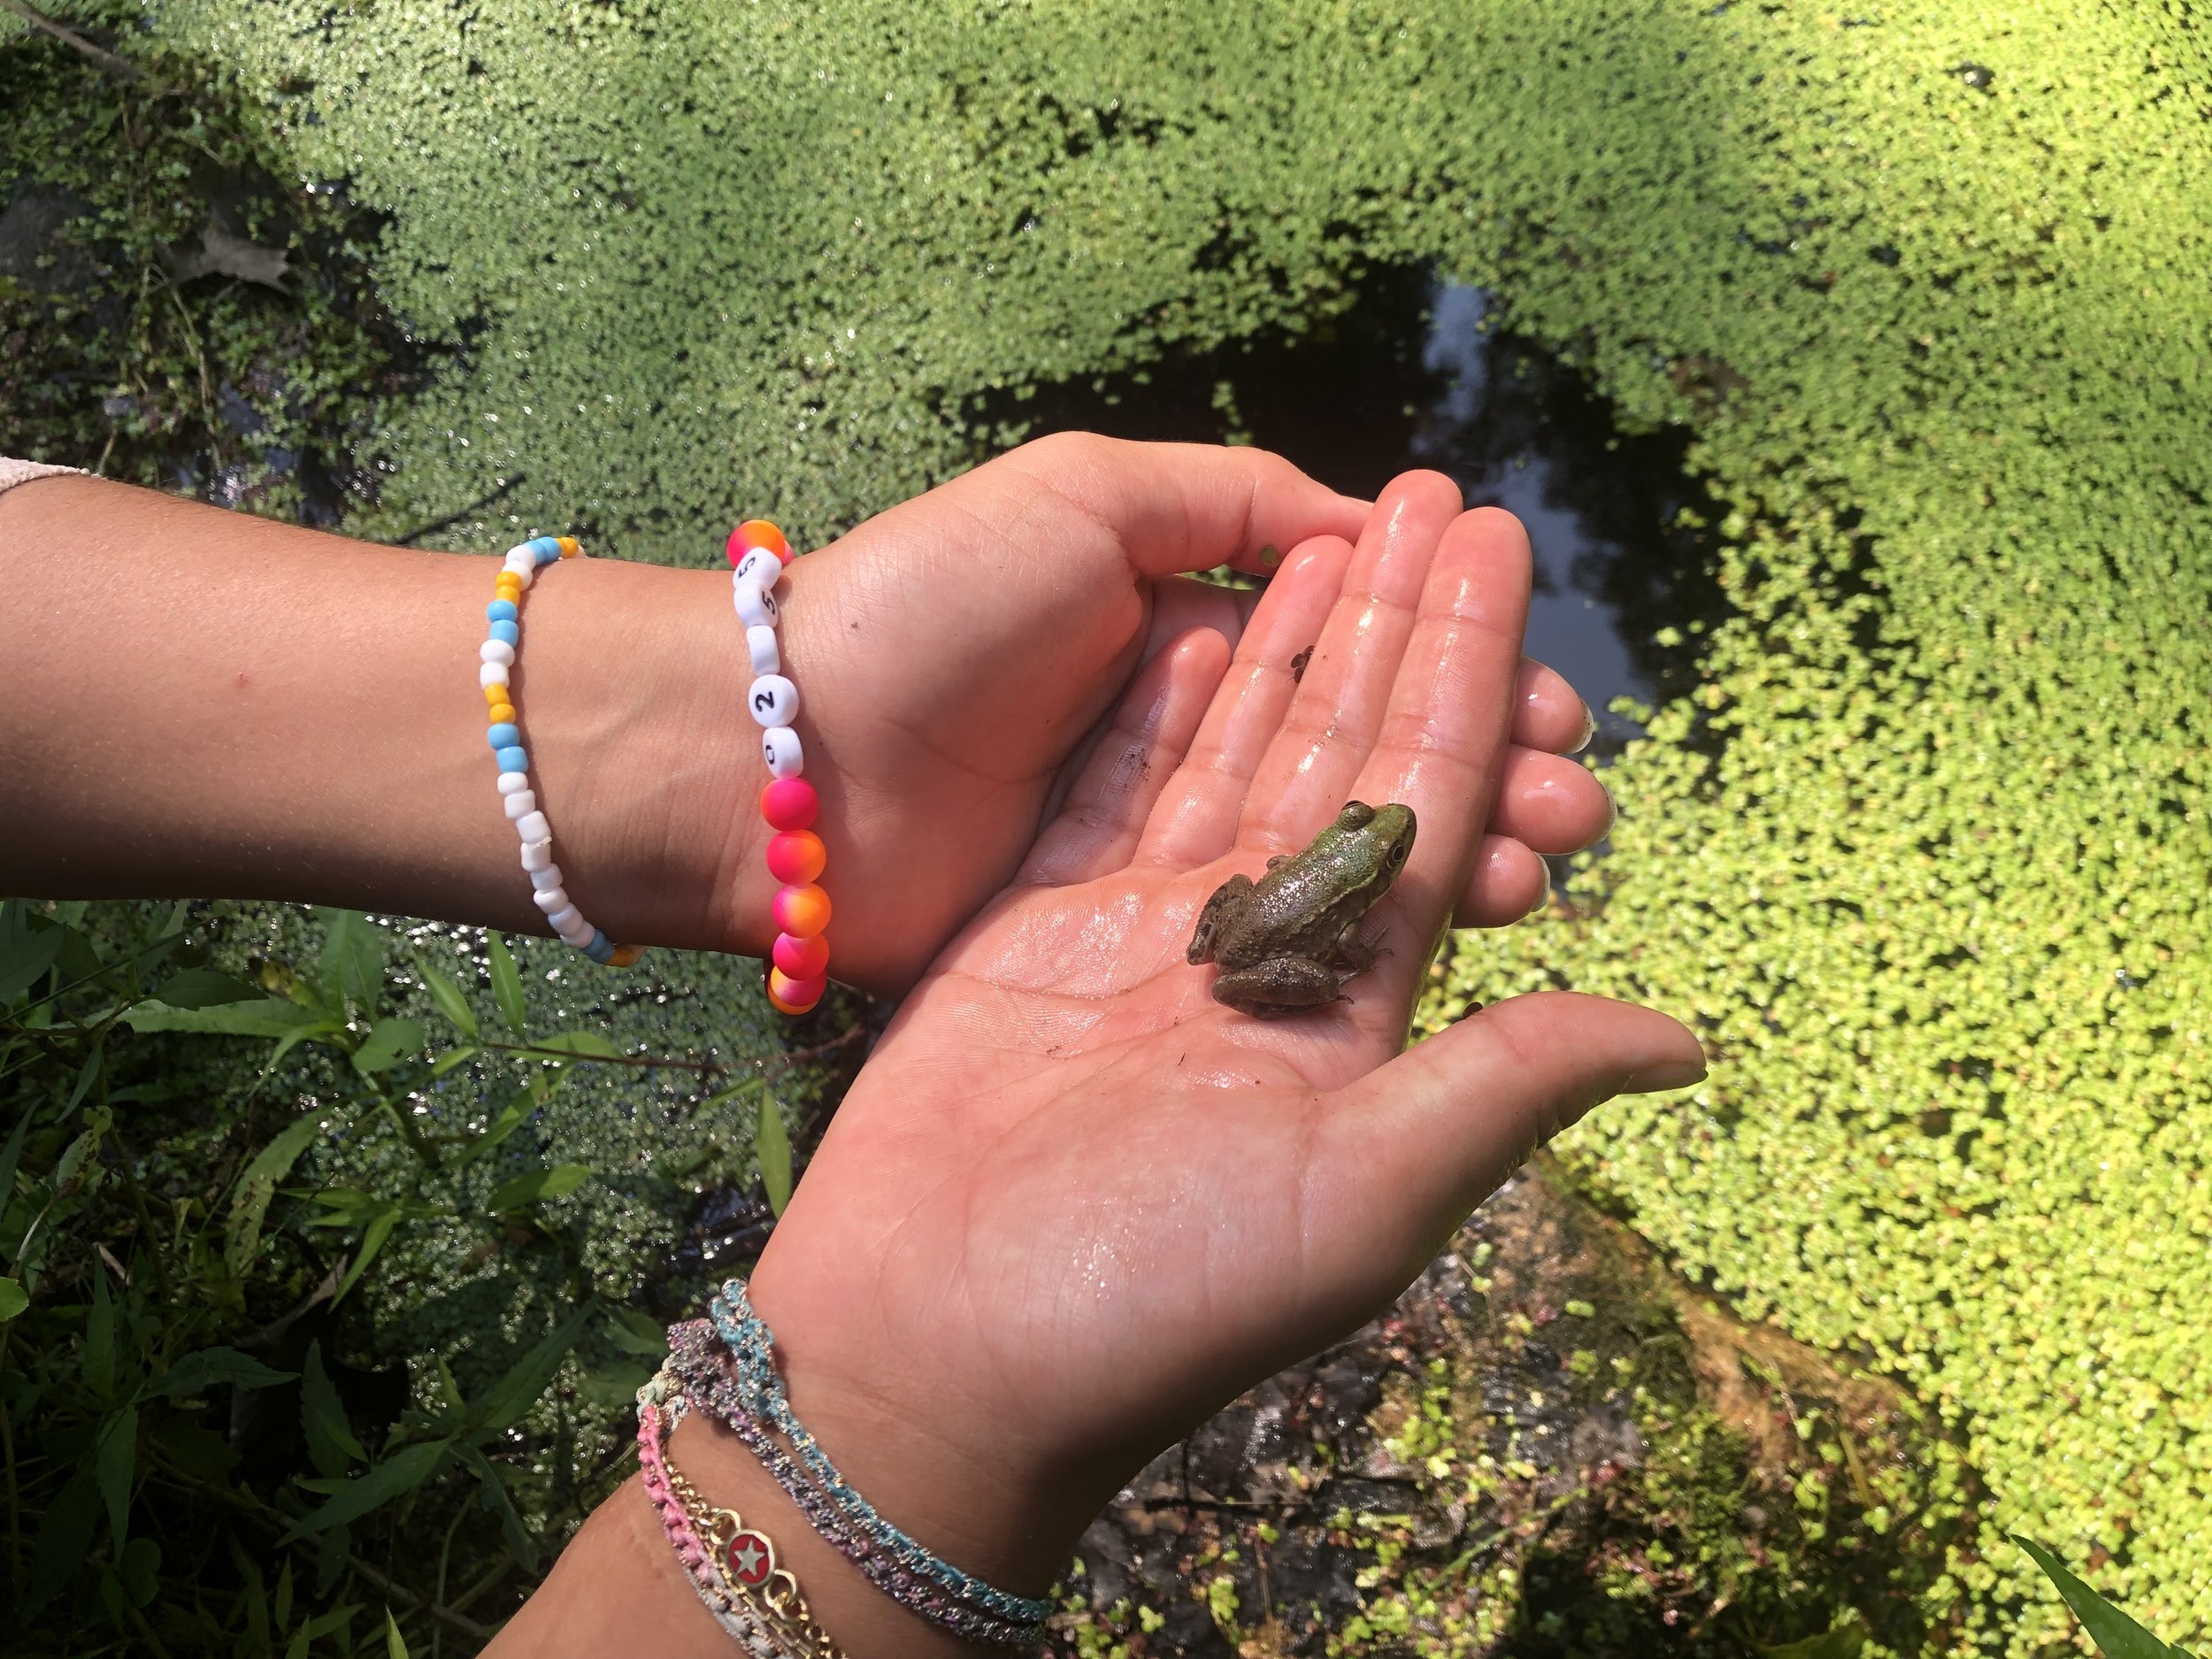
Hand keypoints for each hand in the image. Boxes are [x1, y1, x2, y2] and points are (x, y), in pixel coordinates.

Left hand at [646, 434, 1606, 989]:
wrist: (781, 760)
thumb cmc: (927, 607)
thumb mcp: (1082, 498)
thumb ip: (1231, 501)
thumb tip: (1370, 523)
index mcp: (1179, 638)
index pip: (1354, 660)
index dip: (1455, 676)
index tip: (1545, 698)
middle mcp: (1181, 750)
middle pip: (1366, 767)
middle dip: (1482, 776)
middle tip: (1579, 801)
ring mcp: (1154, 863)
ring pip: (1336, 857)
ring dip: (1451, 853)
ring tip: (1545, 861)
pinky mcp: (1123, 954)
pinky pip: (1267, 935)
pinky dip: (1363, 928)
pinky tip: (1456, 925)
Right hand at [738, 473, 1704, 1622]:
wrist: (934, 1346)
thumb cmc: (1153, 1294)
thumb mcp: (1360, 1195)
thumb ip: (1505, 1086)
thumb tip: (1685, 1039)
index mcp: (1355, 1007)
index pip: (1436, 801)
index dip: (1477, 673)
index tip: (1503, 552)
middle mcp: (1266, 955)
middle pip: (1349, 751)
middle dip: (1399, 623)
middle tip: (1440, 493)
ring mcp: (1150, 937)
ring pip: (1243, 751)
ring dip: (1294, 638)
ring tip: (1336, 521)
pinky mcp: (1044, 928)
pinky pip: (1117, 785)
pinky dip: (1159, 702)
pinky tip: (1197, 610)